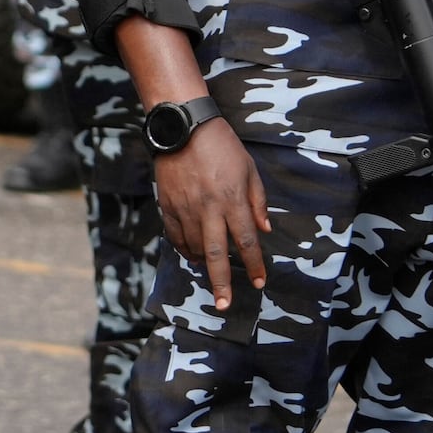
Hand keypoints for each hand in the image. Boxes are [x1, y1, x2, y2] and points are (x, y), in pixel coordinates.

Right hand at [152, 117, 271, 311]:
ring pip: (194, 247)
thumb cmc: (221, 146)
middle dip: (222, 283)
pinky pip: (175, 236)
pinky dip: (184, 249)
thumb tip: (264, 230)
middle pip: (216, 254)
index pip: (246, 241)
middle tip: (225, 305)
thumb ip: (257, 202)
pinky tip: (191, 255)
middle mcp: (208, 208)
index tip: (260, 282)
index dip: (254, 265)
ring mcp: (185, 208)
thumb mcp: (249, 169)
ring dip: (204, 264)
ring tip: (211, 273)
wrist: (182, 126)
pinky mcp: (167, 205)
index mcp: (232, 200)